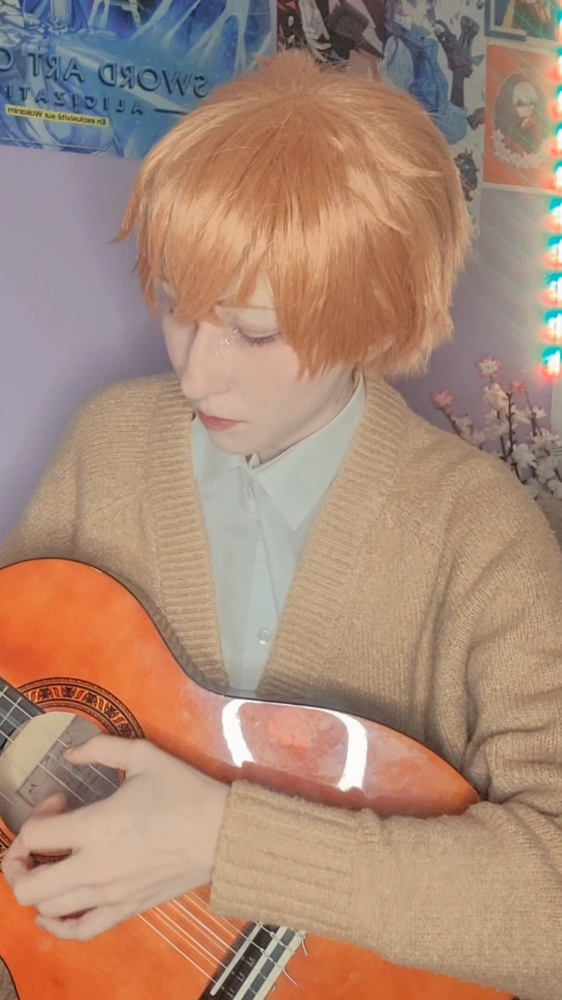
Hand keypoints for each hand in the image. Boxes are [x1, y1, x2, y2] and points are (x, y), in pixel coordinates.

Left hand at [2, 735, 228, 940]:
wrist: (223, 833)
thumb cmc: (185, 792)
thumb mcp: (144, 754)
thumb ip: (100, 747)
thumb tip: (69, 754)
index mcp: (96, 826)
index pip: (35, 835)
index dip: (37, 813)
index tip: (59, 801)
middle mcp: (95, 867)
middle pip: (27, 884)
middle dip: (17, 862)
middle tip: (36, 843)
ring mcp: (109, 894)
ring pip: (46, 909)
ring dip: (35, 887)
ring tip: (49, 866)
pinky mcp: (125, 909)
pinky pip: (79, 931)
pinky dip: (57, 926)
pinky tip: (52, 912)